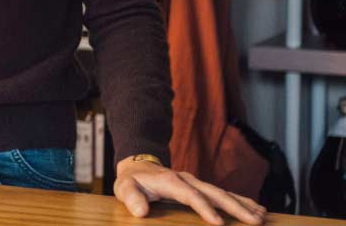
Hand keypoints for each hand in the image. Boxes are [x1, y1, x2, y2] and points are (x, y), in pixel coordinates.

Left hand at [113, 157, 266, 224]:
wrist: (137, 166)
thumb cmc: (131, 181)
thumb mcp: (124, 188)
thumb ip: (131, 198)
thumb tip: (140, 212)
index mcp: (171, 181)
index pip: (191, 196)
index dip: (205, 209)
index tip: (219, 224)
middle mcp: (188, 180)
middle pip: (215, 193)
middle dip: (236, 207)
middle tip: (256, 221)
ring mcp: (196, 182)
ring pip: (223, 193)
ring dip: (243, 204)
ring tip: (263, 216)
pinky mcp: (201, 187)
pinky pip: (223, 194)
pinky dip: (241, 201)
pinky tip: (257, 208)